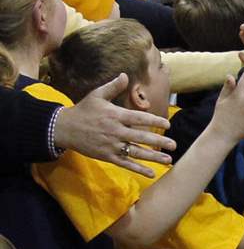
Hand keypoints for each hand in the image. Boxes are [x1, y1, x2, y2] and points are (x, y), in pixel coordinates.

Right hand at [55, 74, 176, 177]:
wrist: (63, 129)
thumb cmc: (83, 110)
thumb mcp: (96, 95)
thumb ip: (113, 86)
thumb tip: (125, 75)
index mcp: (115, 116)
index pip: (139, 119)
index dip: (154, 121)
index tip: (167, 124)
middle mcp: (115, 131)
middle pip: (140, 137)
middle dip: (159, 141)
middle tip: (174, 144)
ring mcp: (111, 146)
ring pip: (136, 152)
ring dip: (153, 157)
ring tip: (168, 159)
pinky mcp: (106, 156)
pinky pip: (125, 163)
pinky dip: (138, 169)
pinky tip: (151, 173)